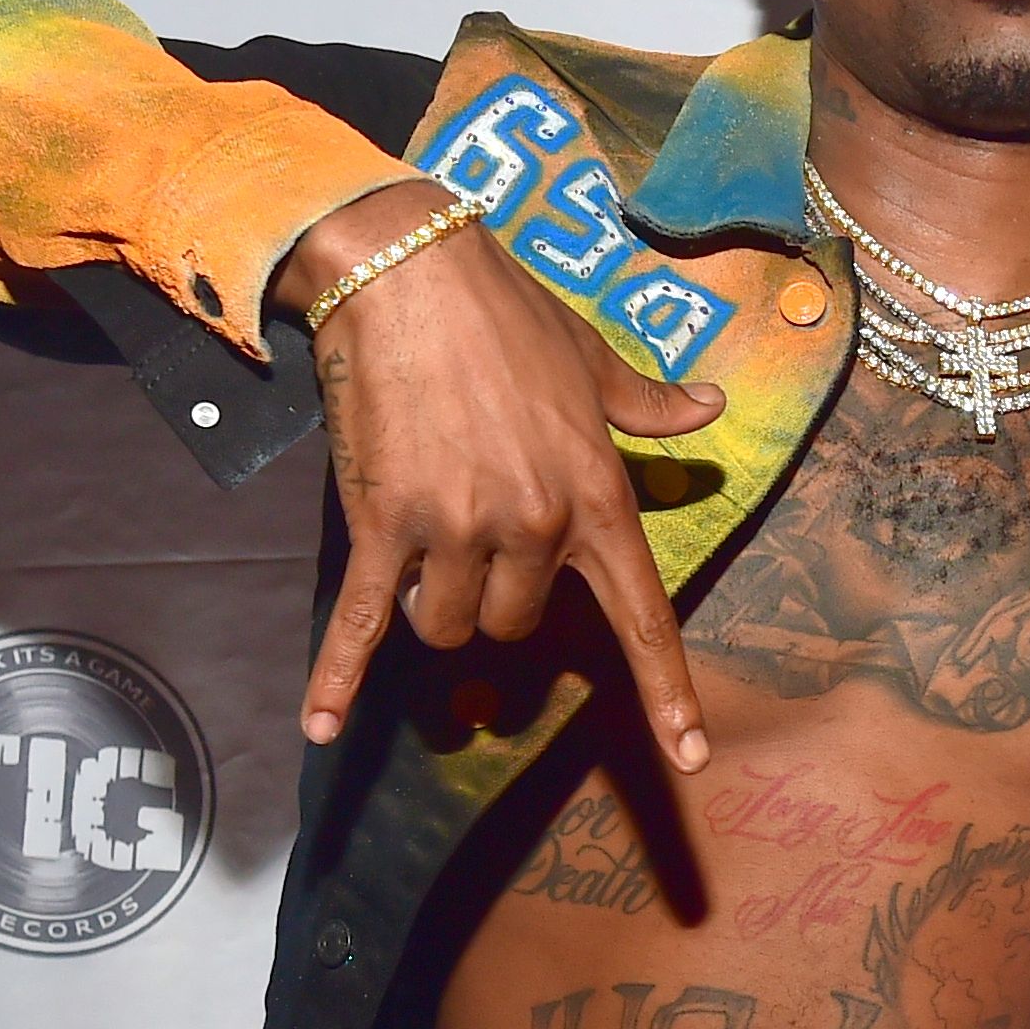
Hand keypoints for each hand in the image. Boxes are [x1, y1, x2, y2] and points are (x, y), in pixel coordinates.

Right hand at [278, 184, 727, 758]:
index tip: (689, 757)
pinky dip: (335, 676)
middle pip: (515, 625)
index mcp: (596, 496)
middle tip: (474, 530)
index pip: (642, 616)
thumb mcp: (593, 362)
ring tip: (421, 537)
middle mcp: (532, 526)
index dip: (667, 692)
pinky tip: (320, 724)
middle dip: (492, 596)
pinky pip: (361, 621)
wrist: (409, 271)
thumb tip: (709, 409)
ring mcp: (456, 529)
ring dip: (431, 603)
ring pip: (447, 627)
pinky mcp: (383, 523)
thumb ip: (650, 406)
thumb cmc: (509, 316)